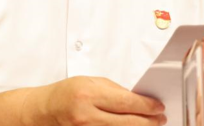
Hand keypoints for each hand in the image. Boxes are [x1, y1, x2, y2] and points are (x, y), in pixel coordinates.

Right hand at [22, 76, 166, 125]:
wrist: (43, 111)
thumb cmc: (65, 93)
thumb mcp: (89, 82)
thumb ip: (114, 90)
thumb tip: (138, 100)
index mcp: (89, 95)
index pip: (127, 103)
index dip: (147, 106)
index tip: (158, 106)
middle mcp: (87, 116)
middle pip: (129, 123)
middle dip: (149, 121)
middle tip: (160, 118)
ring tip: (151, 125)